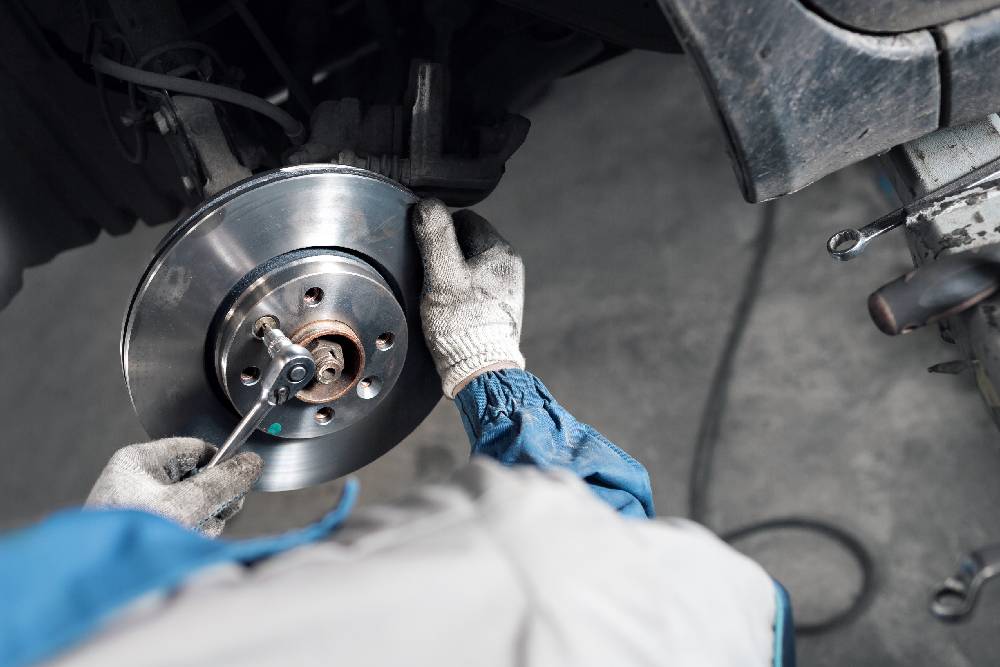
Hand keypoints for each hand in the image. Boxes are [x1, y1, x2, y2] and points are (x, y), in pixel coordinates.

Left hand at [86, 438, 262, 536]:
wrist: (100, 583)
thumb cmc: (130, 540)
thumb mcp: (184, 506)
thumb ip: (221, 484)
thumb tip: (251, 463)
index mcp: (139, 461)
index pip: (196, 449)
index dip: (221, 464)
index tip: (237, 482)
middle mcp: (139, 481)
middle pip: (200, 479)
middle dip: (212, 501)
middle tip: (209, 515)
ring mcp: (143, 507)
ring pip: (196, 505)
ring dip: (203, 522)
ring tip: (187, 536)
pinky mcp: (147, 530)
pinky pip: (185, 525)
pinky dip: (190, 535)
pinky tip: (181, 545)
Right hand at [412, 199, 524, 397]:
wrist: (481, 371)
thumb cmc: (461, 325)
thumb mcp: (442, 277)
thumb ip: (435, 238)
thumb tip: (428, 204)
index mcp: (500, 251)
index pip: (464, 219)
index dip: (440, 230)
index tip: (426, 252)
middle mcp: (509, 265)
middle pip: (468, 241)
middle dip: (446, 253)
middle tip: (430, 276)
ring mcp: (507, 287)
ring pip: (471, 264)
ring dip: (452, 273)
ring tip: (440, 295)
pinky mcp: (501, 306)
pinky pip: (476, 286)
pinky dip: (461, 291)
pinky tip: (452, 308)